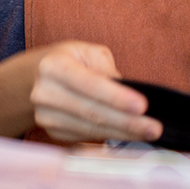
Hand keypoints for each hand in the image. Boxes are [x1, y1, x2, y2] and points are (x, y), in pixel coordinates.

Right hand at [27, 41, 161, 144]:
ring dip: (123, 133)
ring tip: (148, 132)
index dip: (116, 97)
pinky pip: (86, 136)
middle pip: (92, 112)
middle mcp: (45, 93)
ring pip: (91, 129)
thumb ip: (107, 70)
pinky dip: (110, 136)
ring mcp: (46, 116)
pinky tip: (128, 134)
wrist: (36, 77)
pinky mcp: (53, 132)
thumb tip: (127, 94)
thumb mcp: (87, 52)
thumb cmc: (69, 60)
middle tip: (153, 127)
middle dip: (127, 122)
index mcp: (53, 66)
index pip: (89, 84)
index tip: (142, 106)